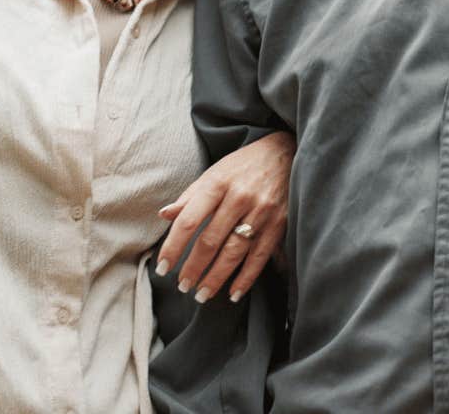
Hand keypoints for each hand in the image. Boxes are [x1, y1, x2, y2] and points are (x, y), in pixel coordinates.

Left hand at [155, 131, 293, 304]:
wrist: (286, 152)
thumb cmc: (244, 165)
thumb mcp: (214, 172)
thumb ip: (190, 196)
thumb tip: (164, 214)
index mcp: (217, 184)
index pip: (189, 221)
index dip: (173, 247)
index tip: (162, 267)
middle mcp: (238, 198)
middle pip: (210, 241)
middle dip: (194, 268)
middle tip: (182, 287)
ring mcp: (260, 212)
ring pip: (234, 253)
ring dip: (216, 278)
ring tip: (201, 295)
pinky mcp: (279, 224)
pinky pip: (259, 256)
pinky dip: (246, 277)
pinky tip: (233, 293)